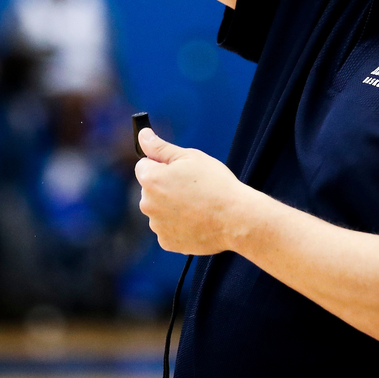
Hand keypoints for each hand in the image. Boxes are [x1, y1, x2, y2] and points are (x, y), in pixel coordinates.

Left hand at [135, 128, 251, 255]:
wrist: (236, 219)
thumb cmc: (215, 184)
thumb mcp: (190, 157)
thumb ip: (160, 147)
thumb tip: (143, 135)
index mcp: (150, 179)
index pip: (143, 165)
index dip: (161, 164)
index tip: (180, 170)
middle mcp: (147, 204)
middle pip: (150, 189)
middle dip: (165, 186)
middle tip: (192, 187)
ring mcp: (156, 226)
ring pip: (160, 210)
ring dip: (172, 207)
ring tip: (198, 205)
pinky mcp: (167, 242)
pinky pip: (168, 228)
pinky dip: (179, 225)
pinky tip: (197, 220)